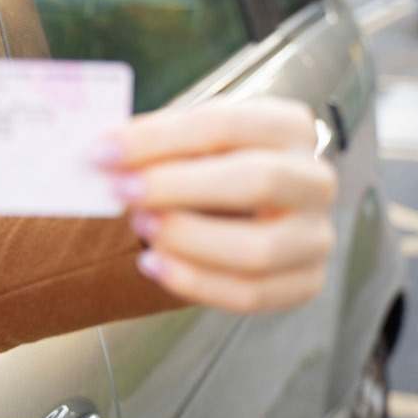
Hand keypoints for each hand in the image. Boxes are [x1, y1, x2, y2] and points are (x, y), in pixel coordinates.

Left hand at [97, 97, 337, 312]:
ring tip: (141, 226)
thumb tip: (102, 151)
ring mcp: (315, 236)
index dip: (159, 138)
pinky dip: (195, 283)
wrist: (231, 209)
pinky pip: (251, 293)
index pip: (225, 124)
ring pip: (257, 248)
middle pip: (256, 180)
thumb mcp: (182, 142)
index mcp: (287, 126)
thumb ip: (150, 143)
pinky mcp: (304, 282)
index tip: (104, 151)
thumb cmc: (202, 165)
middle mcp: (314, 179)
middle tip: (122, 190)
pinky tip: (153, 265)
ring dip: (188, 238)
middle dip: (178, 187)